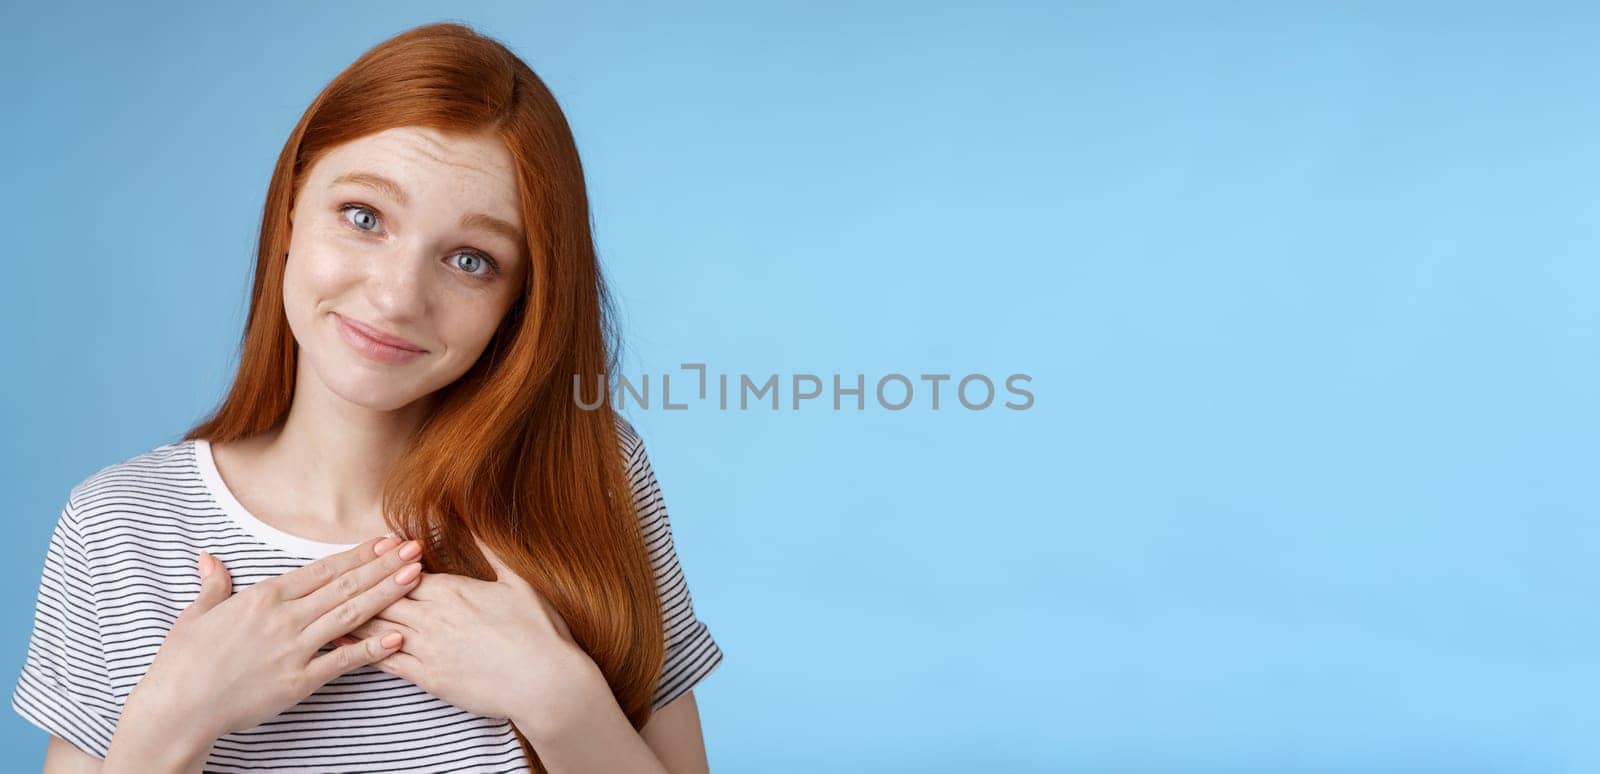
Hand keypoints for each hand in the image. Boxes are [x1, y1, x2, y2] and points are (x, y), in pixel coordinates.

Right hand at [121, 536, 424, 744]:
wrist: (177, 708)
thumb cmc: (182, 663)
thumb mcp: (195, 615)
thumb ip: (214, 586)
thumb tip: (210, 559)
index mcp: (264, 596)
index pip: (323, 569)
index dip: (358, 554)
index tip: (386, 540)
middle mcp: (285, 618)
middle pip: (345, 585)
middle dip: (384, 565)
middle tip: (416, 548)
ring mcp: (294, 649)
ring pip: (351, 615)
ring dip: (387, 594)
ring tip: (416, 577)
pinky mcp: (299, 682)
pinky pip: (342, 661)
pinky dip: (372, 649)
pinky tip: (399, 637)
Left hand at [334, 536, 607, 742]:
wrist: (546, 682)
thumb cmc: (539, 632)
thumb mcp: (519, 583)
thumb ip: (491, 552)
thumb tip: (473, 524)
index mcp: (454, 589)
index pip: (403, 570)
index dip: (381, 561)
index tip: (362, 552)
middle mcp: (434, 616)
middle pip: (381, 595)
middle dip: (355, 584)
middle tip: (325, 575)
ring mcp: (428, 648)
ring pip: (376, 625)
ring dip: (349, 613)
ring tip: (320, 604)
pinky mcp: (429, 677)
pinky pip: (384, 660)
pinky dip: (357, 648)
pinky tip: (338, 642)